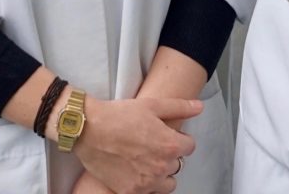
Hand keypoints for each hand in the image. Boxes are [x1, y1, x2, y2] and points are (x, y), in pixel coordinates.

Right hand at [72, 96, 198, 193]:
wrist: (88, 130)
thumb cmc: (120, 115)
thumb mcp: (151, 105)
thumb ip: (179, 107)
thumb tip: (199, 107)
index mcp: (170, 145)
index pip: (189, 147)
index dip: (179, 138)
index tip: (166, 135)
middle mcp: (161, 167)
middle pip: (177, 165)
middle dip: (168, 155)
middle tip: (151, 145)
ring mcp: (146, 183)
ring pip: (166, 184)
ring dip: (160, 174)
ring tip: (145, 161)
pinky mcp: (130, 192)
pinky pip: (148, 193)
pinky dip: (144, 184)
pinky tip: (134, 171)